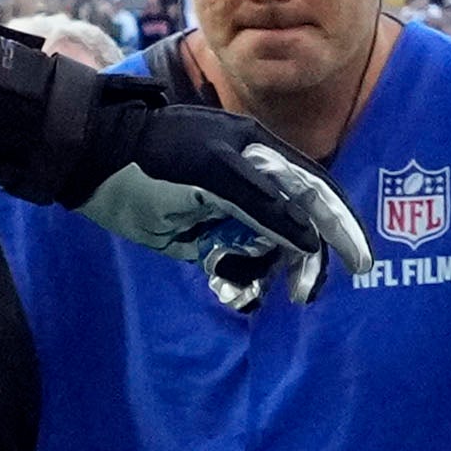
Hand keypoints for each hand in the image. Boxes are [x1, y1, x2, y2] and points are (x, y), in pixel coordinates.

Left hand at [76, 91, 373, 311]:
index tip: (361, 262)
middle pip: (295, 228)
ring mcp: (226, 212)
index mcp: (262, 156)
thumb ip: (263, 205)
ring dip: (260, 272)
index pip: (316, 192)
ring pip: (264, 251)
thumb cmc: (152, 159)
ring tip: (239, 286)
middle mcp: (251, 185)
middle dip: (301, 261)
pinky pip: (232, 265)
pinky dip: (234, 279)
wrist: (89, 164)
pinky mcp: (200, 239)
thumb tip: (309, 239)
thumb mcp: (212, 174)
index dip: (341, 226)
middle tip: (301, 295)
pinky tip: (226, 288)